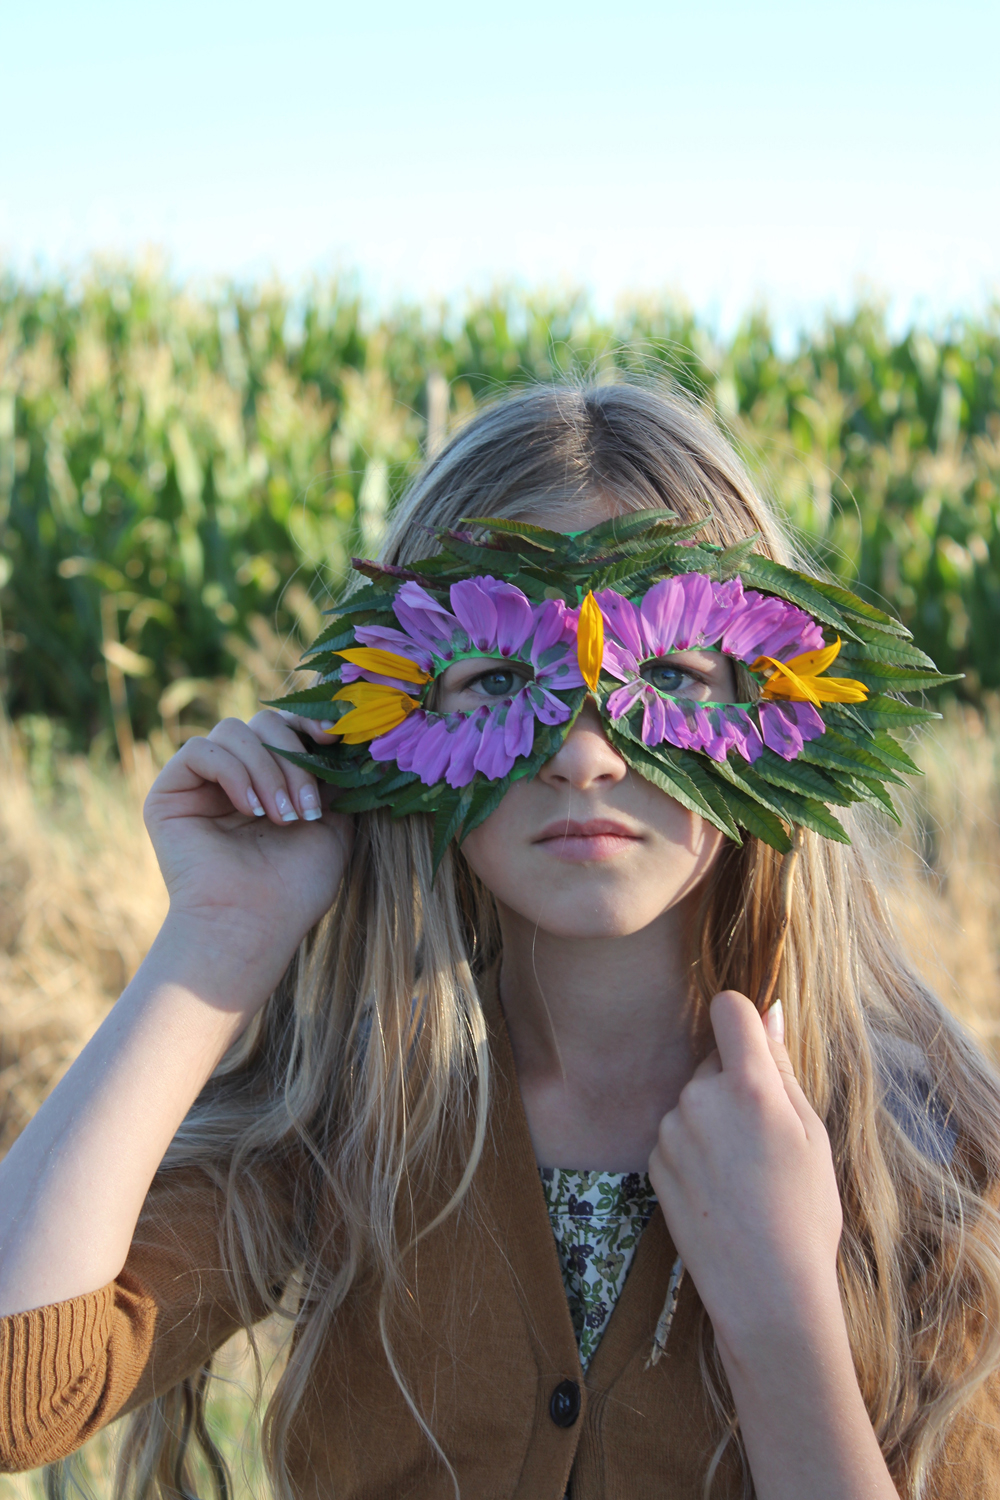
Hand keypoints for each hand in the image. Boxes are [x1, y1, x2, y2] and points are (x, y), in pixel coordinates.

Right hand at [144, 710, 352, 973]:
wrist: (253, 926)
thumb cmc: (294, 888)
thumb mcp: (331, 825)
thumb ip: (332, 779)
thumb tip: (340, 737)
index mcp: (271, 781)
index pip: (287, 727)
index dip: (309, 722)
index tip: (336, 736)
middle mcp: (235, 776)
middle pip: (263, 721)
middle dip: (293, 758)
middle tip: (305, 808)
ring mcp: (201, 783)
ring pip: (234, 730)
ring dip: (266, 769)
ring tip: (280, 816)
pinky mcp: (169, 792)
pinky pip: (199, 750)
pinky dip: (232, 771)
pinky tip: (248, 808)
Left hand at [648, 991, 843, 1359]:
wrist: (766, 1292)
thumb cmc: (804, 1213)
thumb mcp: (812, 1135)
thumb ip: (783, 1069)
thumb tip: (769, 1014)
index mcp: (747, 1087)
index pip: (728, 1009)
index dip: (743, 1018)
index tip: (756, 1045)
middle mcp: (699, 1099)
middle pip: (713, 1060)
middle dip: (735, 1082)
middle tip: (766, 1138)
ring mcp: (671, 1131)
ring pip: (695, 1099)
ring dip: (714, 1117)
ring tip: (745, 1173)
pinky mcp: (653, 1161)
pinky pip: (678, 1133)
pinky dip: (695, 1148)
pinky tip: (720, 1189)